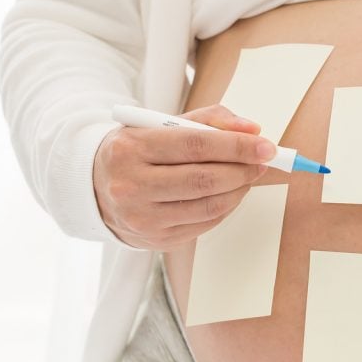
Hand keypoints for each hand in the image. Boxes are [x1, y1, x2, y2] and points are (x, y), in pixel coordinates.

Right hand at [92, 104, 276, 250]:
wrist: (95, 187)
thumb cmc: (136, 151)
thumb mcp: (161, 125)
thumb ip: (208, 121)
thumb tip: (252, 130)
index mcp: (131, 148)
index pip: (195, 145)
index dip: (237, 146)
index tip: (265, 145)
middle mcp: (131, 186)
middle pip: (204, 180)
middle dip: (243, 169)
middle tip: (263, 161)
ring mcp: (143, 218)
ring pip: (208, 206)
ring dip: (239, 190)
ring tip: (249, 175)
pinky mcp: (156, 240)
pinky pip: (205, 224)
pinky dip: (226, 207)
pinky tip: (231, 193)